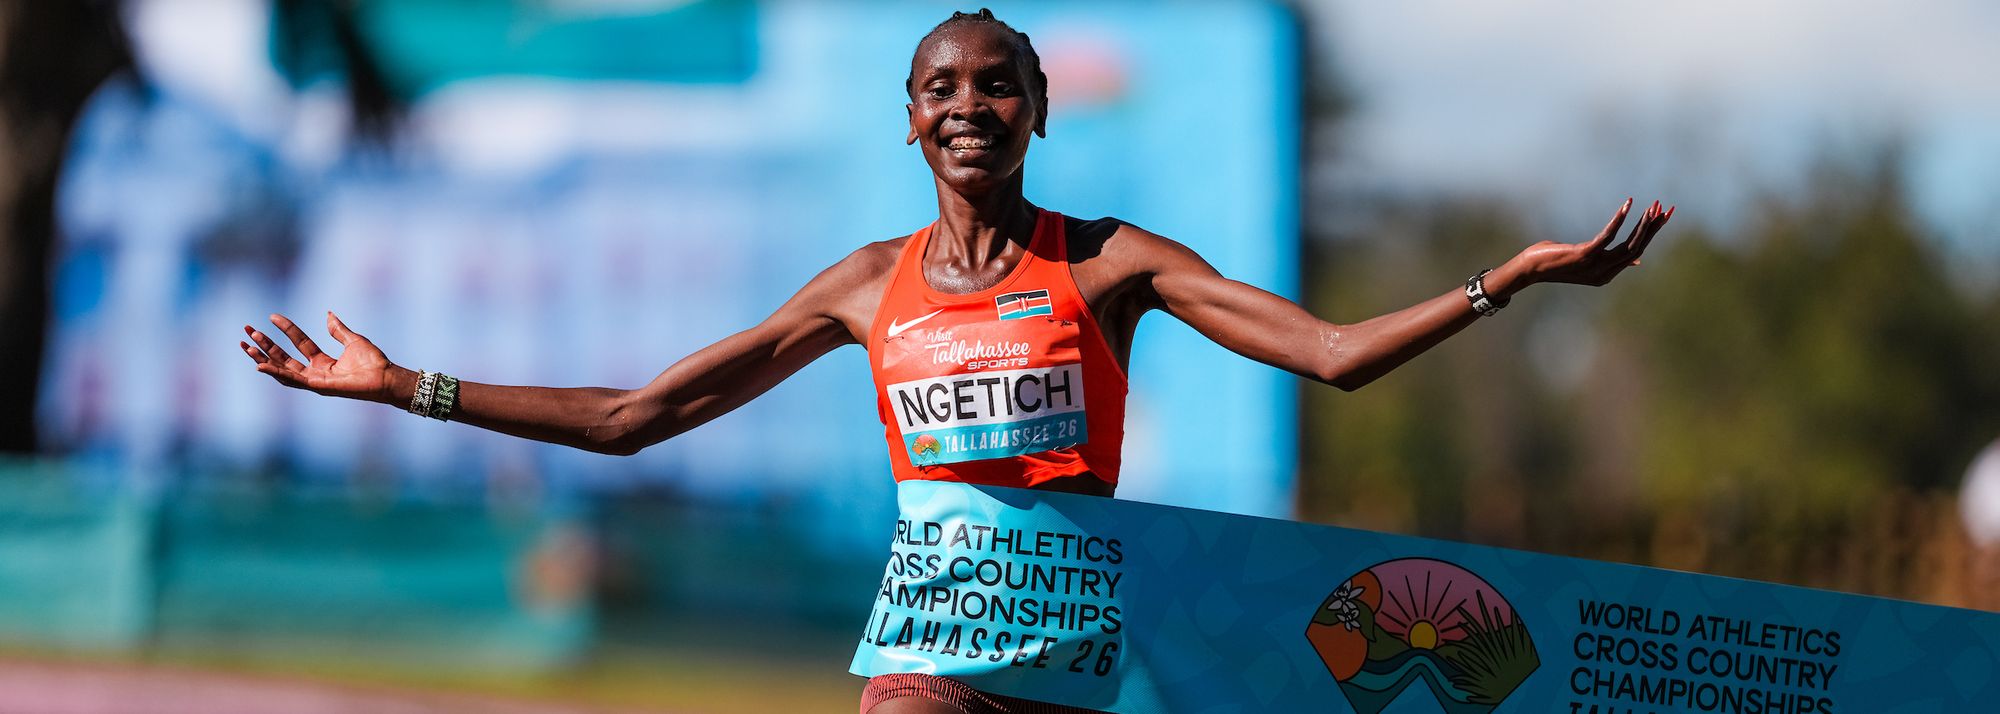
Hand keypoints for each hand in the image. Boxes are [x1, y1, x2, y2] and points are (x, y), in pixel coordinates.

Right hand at [241, 312, 397, 401]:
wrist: (386, 377)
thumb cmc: (374, 362)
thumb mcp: (353, 340)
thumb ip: (338, 329)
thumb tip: (328, 313)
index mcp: (323, 362)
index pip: (299, 343)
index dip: (286, 329)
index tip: (272, 316)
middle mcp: (316, 372)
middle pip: (284, 358)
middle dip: (265, 345)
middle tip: (248, 330)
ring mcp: (315, 381)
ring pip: (282, 370)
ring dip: (263, 358)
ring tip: (246, 346)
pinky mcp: (317, 387)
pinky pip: (293, 379)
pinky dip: (276, 373)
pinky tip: (261, 365)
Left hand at [1515, 198, 1673, 287]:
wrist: (1528, 270)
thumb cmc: (1555, 261)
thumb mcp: (1587, 261)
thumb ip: (1611, 259)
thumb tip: (1637, 260)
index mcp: (1607, 274)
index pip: (1637, 252)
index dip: (1652, 233)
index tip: (1663, 216)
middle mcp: (1604, 272)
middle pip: (1637, 248)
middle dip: (1653, 227)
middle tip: (1665, 208)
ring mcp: (1594, 265)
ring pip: (1627, 244)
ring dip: (1642, 224)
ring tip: (1652, 207)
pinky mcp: (1583, 255)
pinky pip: (1607, 236)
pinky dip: (1618, 220)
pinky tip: (1627, 205)